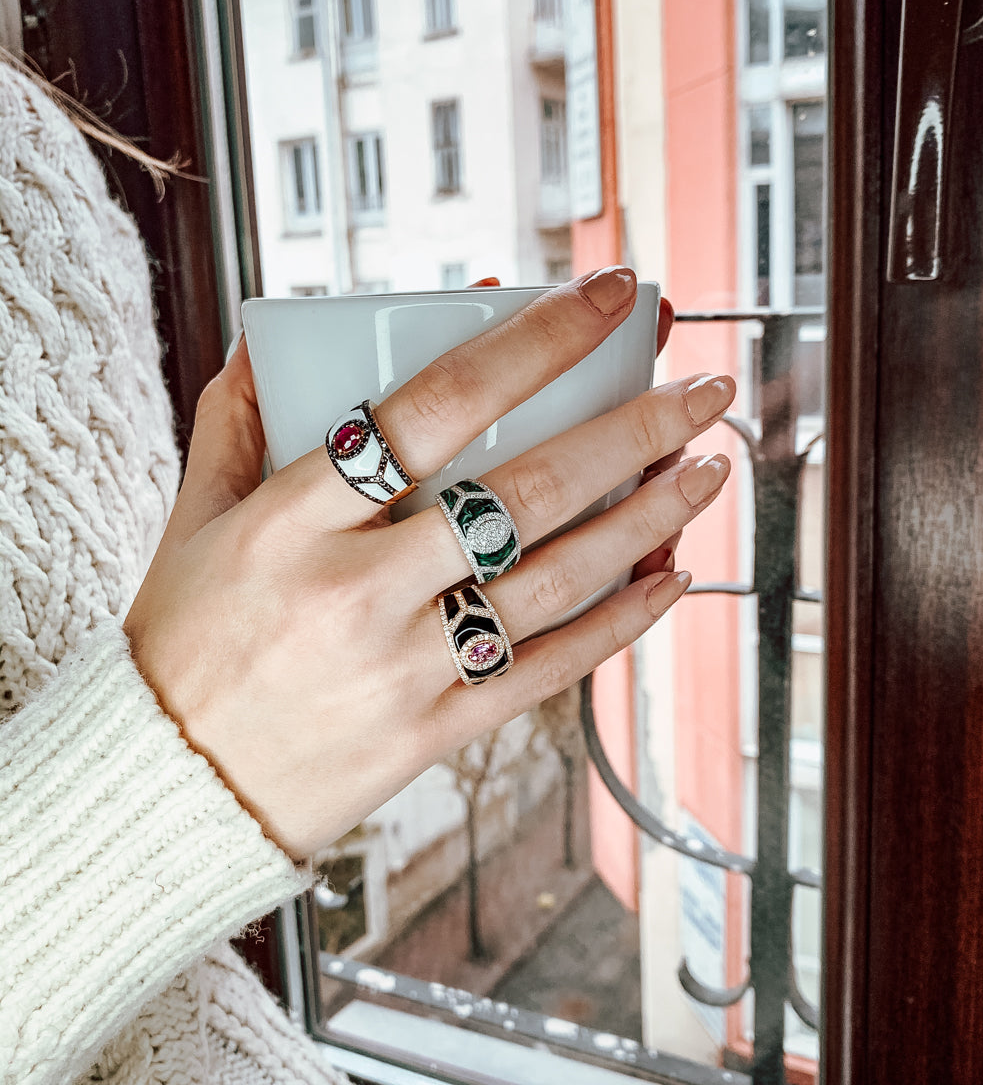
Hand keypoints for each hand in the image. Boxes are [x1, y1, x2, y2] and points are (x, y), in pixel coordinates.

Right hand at [125, 268, 733, 859]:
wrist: (172, 787)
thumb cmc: (181, 643)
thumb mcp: (192, 521)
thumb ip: (236, 424)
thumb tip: (277, 341)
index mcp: (291, 519)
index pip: (431, 406)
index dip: (533, 342)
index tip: (608, 297)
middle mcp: (354, 590)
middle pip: (522, 492)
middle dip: (632, 428)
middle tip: (701, 386)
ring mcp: (401, 667)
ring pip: (555, 580)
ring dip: (648, 517)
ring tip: (707, 468)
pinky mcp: (434, 732)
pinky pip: (548, 672)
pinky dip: (620, 623)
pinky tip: (670, 577)